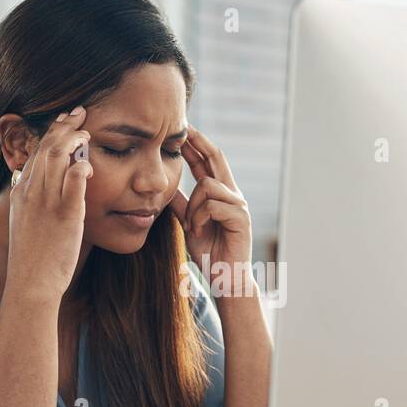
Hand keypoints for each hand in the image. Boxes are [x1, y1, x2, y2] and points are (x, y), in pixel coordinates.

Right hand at [6, 106, 91, 300]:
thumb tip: (49, 187)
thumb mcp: (27, 224)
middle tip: (80, 112)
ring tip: (87, 131)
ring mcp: (47, 203)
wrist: (31, 284)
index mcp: (22, 193)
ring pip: (57, 158)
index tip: (64, 121)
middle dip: (64, 126)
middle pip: (46, 148)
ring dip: (73, 140)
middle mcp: (31, 193)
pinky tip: (89, 162)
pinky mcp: (65, 216)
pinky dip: (80, 168)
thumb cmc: (33, 259)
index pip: (35, 153)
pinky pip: (73, 184)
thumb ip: (36, 203)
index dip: (51, 133)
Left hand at [169, 126, 253, 278]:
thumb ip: (181, 204)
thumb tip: (166, 186)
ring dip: (193, 206)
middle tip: (184, 129)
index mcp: (221, 194)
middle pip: (217, 158)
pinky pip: (212, 205)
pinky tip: (198, 232)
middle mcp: (232, 194)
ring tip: (191, 226)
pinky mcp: (241, 218)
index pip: (208, 161)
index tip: (182, 129)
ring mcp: (238, 205)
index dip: (196, 144)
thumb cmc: (209, 252)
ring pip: (208, 186)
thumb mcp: (189, 223)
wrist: (225, 277)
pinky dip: (199, 218)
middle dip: (199, 142)